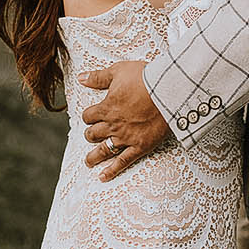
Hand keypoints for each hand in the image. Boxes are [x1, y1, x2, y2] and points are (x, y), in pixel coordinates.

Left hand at [80, 60, 170, 178]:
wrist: (168, 90)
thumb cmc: (145, 78)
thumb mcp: (118, 71)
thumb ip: (98, 77)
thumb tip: (80, 78)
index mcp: (106, 108)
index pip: (88, 116)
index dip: (89, 116)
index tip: (92, 116)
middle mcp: (112, 125)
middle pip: (93, 134)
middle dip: (91, 134)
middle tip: (92, 135)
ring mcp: (125, 138)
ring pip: (103, 150)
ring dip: (94, 156)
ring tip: (89, 162)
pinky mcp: (139, 146)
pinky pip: (122, 162)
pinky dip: (111, 171)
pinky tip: (103, 177)